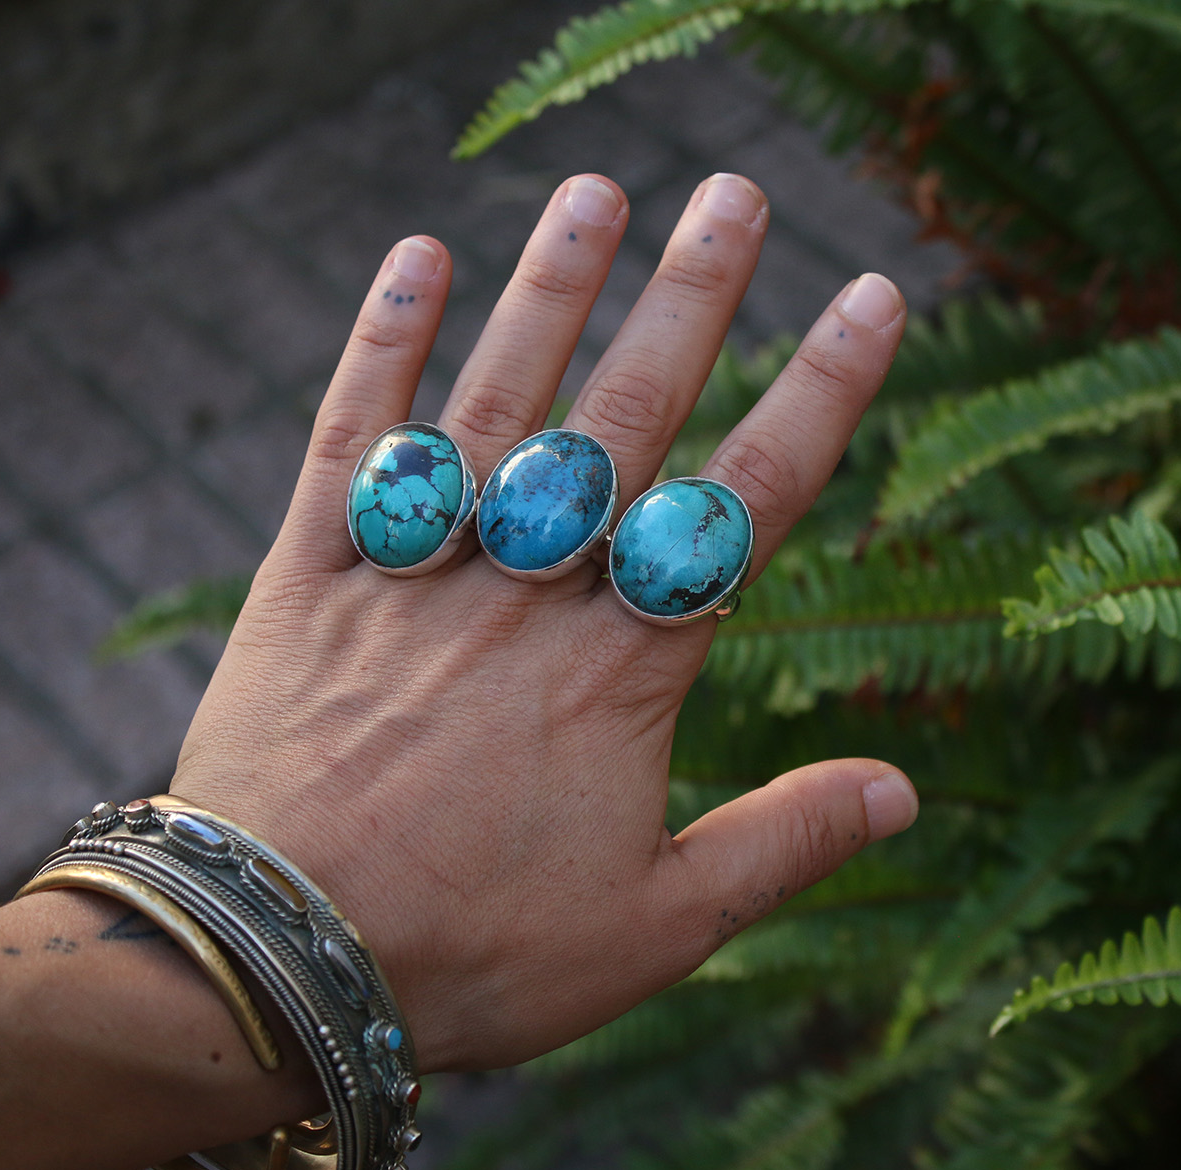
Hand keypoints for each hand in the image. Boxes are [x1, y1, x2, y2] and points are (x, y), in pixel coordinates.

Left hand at [169, 172, 916, 1072]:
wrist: (275, 968)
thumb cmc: (476, 955)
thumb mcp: (659, 928)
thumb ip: (785, 844)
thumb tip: (906, 790)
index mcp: (624, 670)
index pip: (748, 502)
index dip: (821, 394)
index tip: (872, 299)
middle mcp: (527, 594)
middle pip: (627, 419)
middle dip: (691, 299)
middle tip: (738, 192)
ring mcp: (415, 575)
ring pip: (498, 404)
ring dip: (550, 290)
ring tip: (599, 190)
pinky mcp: (309, 578)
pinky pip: (350, 443)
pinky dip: (379, 346)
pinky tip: (416, 256)